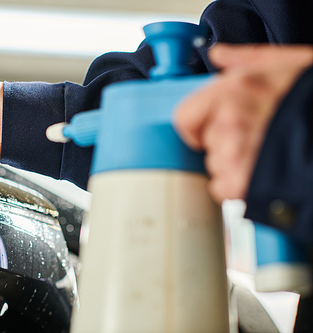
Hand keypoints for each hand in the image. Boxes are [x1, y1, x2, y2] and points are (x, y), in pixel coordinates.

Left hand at [174, 44, 312, 203]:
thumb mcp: (288, 65)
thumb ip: (246, 60)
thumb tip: (219, 55)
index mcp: (235, 90)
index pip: (185, 116)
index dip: (197, 125)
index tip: (207, 130)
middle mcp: (229, 121)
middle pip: (207, 143)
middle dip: (226, 143)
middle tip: (258, 138)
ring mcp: (235, 153)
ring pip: (216, 166)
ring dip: (235, 165)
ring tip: (266, 155)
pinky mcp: (243, 183)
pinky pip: (224, 189)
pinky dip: (240, 187)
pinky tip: (263, 174)